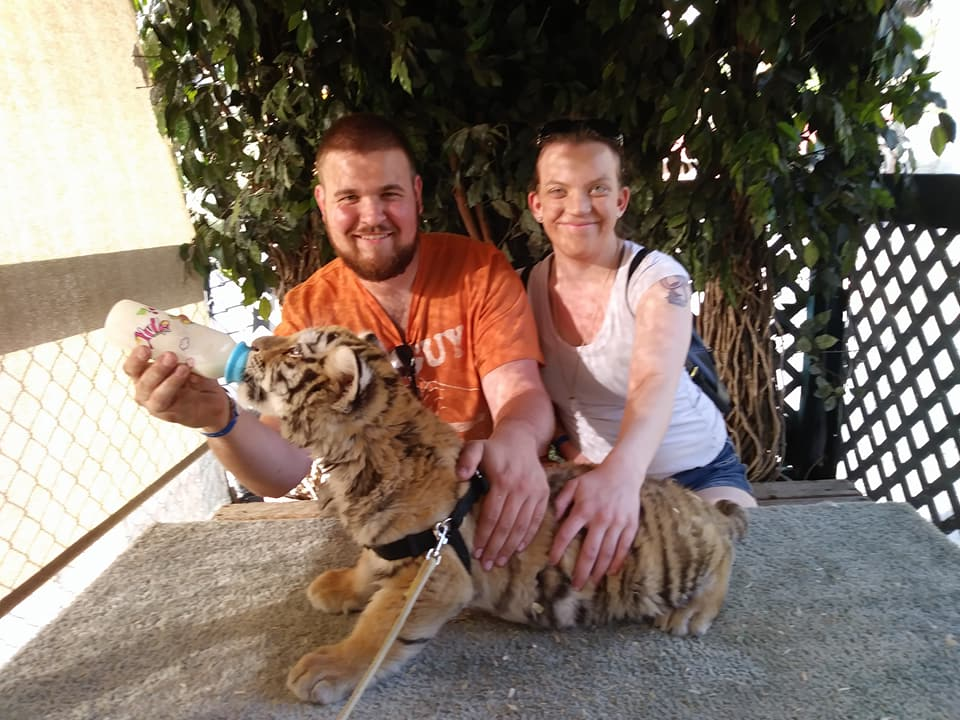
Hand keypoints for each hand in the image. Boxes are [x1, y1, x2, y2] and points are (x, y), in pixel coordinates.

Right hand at [122, 347, 228, 430]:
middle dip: (156, 366)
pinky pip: (164, 399)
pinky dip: (174, 386)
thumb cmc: (197, 379)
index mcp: (145, 372)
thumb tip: (184, 351)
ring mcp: (151, 402)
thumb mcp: (190, 363)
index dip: (135, 357)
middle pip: (139, 377)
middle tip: (170, 355)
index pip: (132, 365)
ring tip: (183, 367)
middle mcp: (143, 387)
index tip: (145, 347)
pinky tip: (188, 377)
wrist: (212, 404)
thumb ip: (184, 357)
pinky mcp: (164, 412)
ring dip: (166, 377)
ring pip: (151, 389)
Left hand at [456, 428, 548, 569]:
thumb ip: (466, 459)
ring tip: (499, 562)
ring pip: (522, 526)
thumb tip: (460, 476)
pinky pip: (536, 520)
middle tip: (487, 564)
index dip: (484, 535)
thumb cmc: (494, 448)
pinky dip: (527, 537)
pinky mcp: (544, 495)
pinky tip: (517, 550)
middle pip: (507, 525)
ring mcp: (534, 492)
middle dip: (495, 547)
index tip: (476, 552)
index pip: (492, 515)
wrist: (521, 439)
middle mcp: (521, 488)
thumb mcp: (476, 447)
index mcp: (503, 480)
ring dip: (510, 547)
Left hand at [549, 464, 641, 589]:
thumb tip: (554, 518)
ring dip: (598, 570)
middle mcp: (600, 519)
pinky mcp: (630, 525)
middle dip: (581, 571)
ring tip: (591, 582)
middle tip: (575, 585)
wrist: (623, 473)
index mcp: (583, 510)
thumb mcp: (574, 485)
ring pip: (607, 553)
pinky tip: (611, 572)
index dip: (558, 550)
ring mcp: (616, 523)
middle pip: (589, 551)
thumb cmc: (595, 480)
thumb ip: (561, 501)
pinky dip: (617, 562)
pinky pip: (623, 548)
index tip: (552, 562)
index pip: (566, 534)